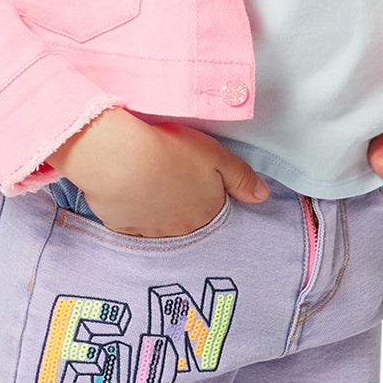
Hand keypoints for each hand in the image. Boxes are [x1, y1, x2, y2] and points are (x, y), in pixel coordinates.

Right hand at [50, 109, 268, 237]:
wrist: (119, 158)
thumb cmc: (170, 151)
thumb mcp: (216, 155)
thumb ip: (241, 177)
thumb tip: (262, 195)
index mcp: (205, 212)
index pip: (212, 207)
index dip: (205, 188)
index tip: (193, 171)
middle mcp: (180, 229)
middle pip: (186, 216)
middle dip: (181, 198)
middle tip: (169, 170)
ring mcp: (149, 230)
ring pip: (158, 219)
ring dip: (156, 203)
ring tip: (147, 175)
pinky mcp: (121, 225)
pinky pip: (130, 219)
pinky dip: (130, 205)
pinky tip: (126, 186)